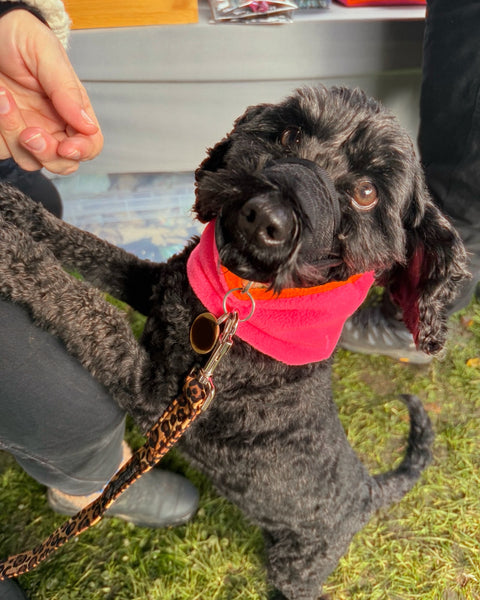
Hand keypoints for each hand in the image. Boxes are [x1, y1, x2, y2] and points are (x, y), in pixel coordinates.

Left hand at [0, 10, 102, 173]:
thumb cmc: (17, 36)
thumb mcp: (45, 51)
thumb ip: (67, 88)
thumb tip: (88, 125)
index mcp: (72, 109)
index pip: (90, 143)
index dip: (82, 151)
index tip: (66, 148)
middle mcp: (53, 126)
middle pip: (64, 163)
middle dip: (48, 155)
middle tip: (30, 134)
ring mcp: (28, 132)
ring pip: (31, 161)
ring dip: (15, 135)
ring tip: (4, 99)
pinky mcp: (4, 135)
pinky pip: (4, 151)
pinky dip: (0, 130)